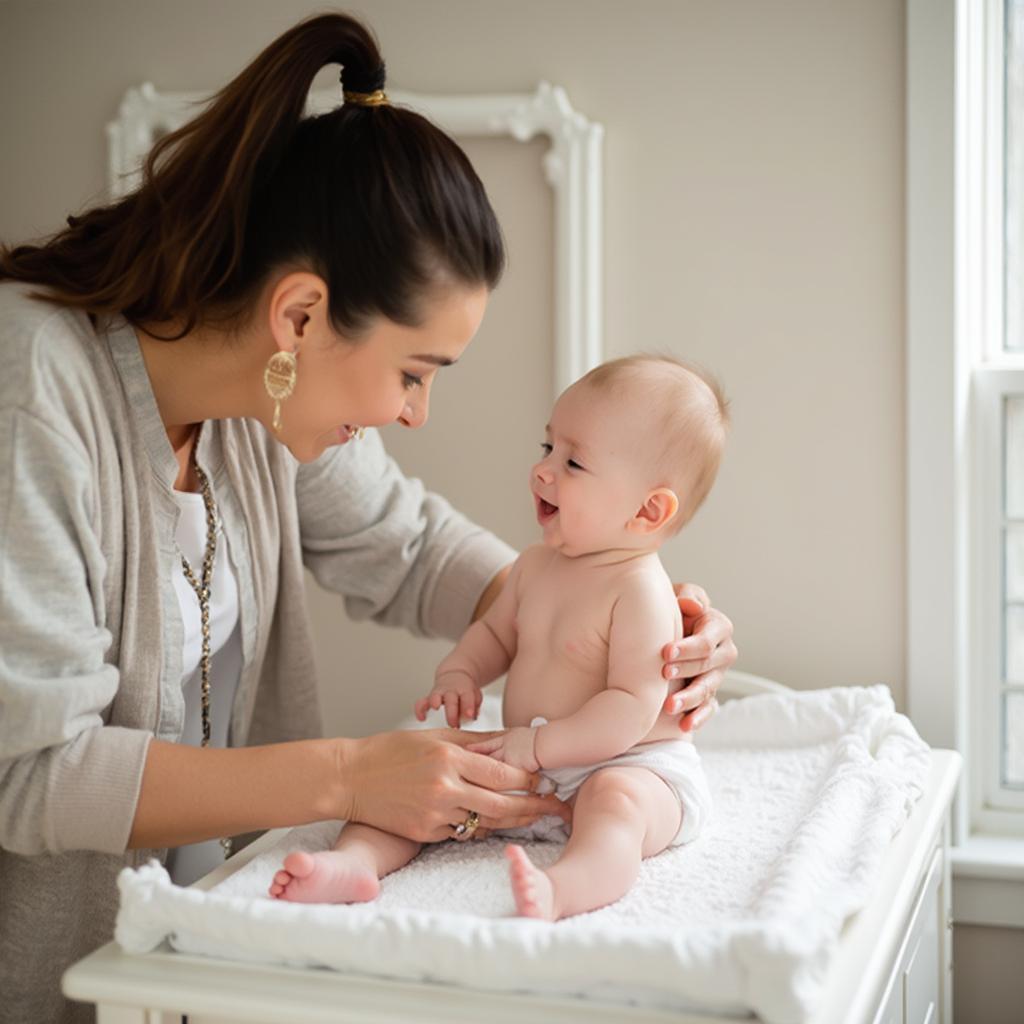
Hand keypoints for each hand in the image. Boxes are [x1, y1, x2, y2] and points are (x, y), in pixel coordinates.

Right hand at [340, 728, 568, 843]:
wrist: (350, 778)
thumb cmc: (391, 751)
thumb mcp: (434, 738)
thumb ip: (473, 742)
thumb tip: (509, 740)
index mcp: (448, 759)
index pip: (503, 774)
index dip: (529, 780)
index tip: (545, 780)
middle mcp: (444, 789)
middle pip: (503, 804)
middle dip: (534, 807)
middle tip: (556, 808)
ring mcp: (434, 814)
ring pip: (486, 822)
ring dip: (512, 821)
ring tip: (535, 818)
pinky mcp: (424, 833)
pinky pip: (462, 833)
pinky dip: (479, 827)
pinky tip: (494, 823)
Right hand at [414, 670, 482, 727]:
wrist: (455, 675)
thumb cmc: (466, 689)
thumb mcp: (476, 695)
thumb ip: (474, 706)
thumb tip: (472, 717)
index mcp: (464, 689)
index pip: (467, 696)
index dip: (468, 706)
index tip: (470, 716)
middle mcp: (451, 690)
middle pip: (451, 699)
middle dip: (452, 713)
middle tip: (455, 725)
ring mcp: (439, 693)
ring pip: (434, 696)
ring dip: (434, 702)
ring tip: (435, 708)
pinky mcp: (429, 698)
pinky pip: (421, 702)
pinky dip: (419, 710)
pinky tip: (422, 718)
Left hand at [661, 583, 736, 732]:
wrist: (664, 632)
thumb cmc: (670, 610)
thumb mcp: (676, 596)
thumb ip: (687, 596)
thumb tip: (694, 606)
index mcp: (718, 627)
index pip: (707, 640)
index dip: (688, 647)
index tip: (665, 652)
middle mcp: (724, 652)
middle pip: (709, 665)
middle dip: (686, 670)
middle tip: (663, 674)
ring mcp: (718, 676)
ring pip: (708, 689)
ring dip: (690, 698)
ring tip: (670, 706)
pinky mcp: (709, 695)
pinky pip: (709, 709)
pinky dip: (698, 717)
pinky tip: (684, 725)